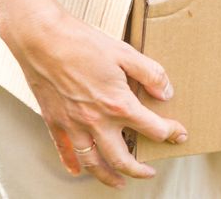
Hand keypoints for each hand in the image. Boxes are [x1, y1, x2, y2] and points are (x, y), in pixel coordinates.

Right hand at [0, 6, 186, 188]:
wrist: (42, 39)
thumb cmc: (82, 42)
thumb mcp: (125, 52)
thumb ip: (150, 73)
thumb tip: (166, 92)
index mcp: (118, 104)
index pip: (152, 128)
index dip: (170, 132)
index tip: (178, 134)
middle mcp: (96, 121)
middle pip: (122, 158)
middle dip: (139, 169)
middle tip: (149, 171)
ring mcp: (73, 124)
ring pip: (93, 163)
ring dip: (108, 176)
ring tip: (119, 182)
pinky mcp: (54, 120)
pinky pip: (64, 150)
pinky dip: (72, 163)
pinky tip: (77, 171)